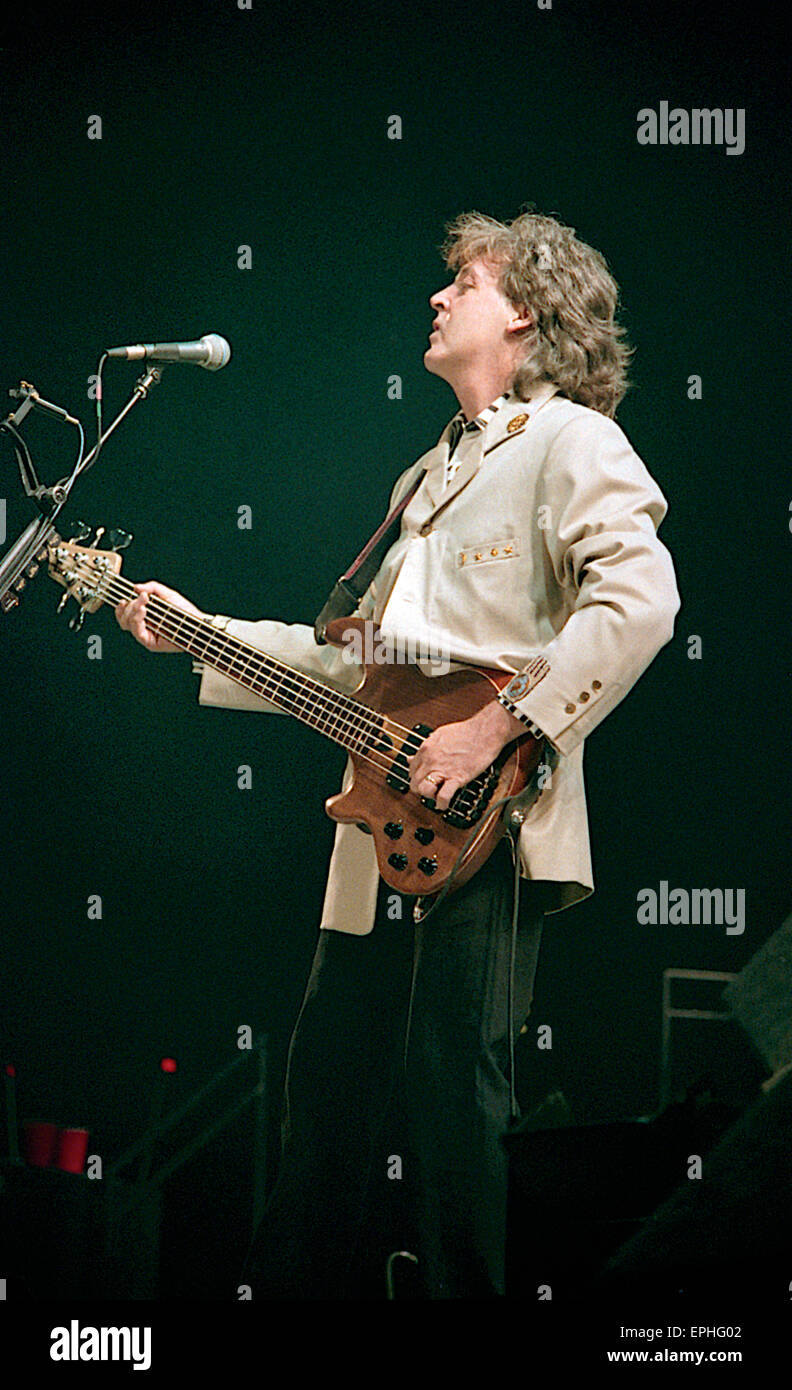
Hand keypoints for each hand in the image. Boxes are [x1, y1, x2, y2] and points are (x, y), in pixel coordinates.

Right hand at [115, 581, 206, 652]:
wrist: (196, 622)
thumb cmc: (185, 611)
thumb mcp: (168, 594)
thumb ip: (152, 588)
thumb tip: (136, 587)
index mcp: (146, 614)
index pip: (125, 613)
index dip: (120, 607)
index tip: (123, 599)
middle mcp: (144, 625)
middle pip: (124, 618)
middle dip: (130, 606)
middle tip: (142, 598)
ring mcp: (146, 634)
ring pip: (127, 624)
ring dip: (132, 612)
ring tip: (143, 605)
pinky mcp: (150, 642)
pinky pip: (137, 632)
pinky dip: (137, 620)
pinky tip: (143, 611)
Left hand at [406, 700, 525, 809]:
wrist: (484, 732)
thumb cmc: (466, 731)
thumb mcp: (439, 735)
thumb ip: (425, 747)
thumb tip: (412, 757)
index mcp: (426, 749)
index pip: (411, 770)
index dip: (416, 777)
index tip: (423, 779)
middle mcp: (431, 760)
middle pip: (414, 782)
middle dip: (421, 788)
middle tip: (430, 788)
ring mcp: (443, 769)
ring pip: (423, 790)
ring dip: (428, 796)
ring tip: (436, 795)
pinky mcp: (457, 777)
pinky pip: (443, 796)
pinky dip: (442, 803)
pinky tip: (444, 804)